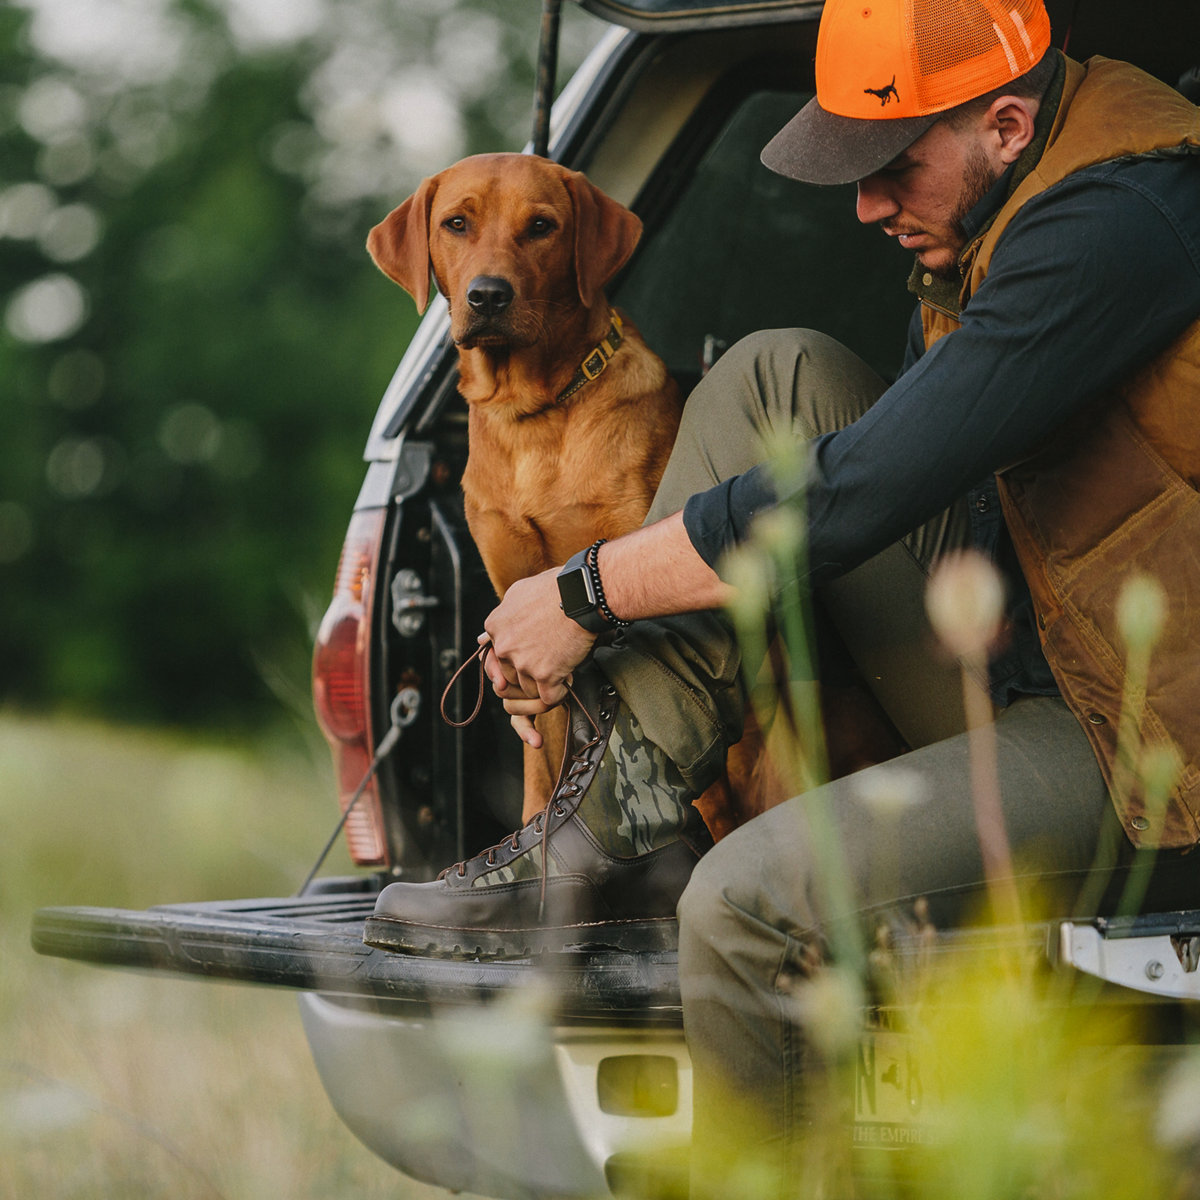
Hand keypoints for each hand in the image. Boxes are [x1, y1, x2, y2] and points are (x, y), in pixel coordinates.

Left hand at [481, 567, 595, 746]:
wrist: (581, 596)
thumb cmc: (555, 588)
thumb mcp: (518, 593)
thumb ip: (500, 616)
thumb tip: (483, 637)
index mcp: (495, 627)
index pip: (497, 654)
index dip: (518, 655)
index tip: (533, 649)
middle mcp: (504, 647)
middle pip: (511, 674)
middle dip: (529, 671)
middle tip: (549, 659)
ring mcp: (524, 663)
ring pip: (528, 688)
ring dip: (544, 683)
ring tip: (560, 667)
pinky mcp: (545, 676)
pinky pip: (549, 698)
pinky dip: (558, 693)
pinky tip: (566, 681)